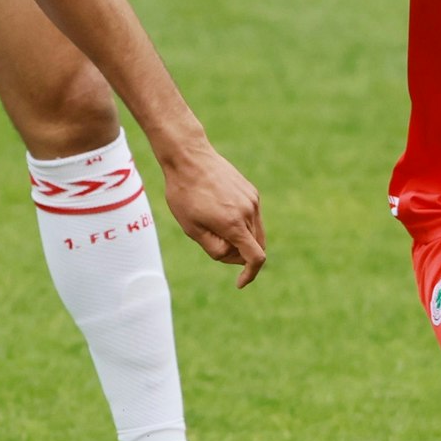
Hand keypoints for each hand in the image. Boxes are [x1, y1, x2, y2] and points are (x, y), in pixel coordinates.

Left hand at [160, 147, 266, 286]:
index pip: (255, 258)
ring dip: (240, 238)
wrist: (189, 157)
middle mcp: (249, 212)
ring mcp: (252, 200)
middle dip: (238, 254)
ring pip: (255, 232)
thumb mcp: (191, 228)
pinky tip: (219, 211)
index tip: (239, 283)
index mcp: (234, 224)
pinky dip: (241, 224)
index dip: (250, 274)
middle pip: (255, 247)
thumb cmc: (184, 194)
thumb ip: (214, 248)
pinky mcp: (251, 192)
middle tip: (212, 242)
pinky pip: (252, 217)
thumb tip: (233, 258)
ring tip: (212, 224)